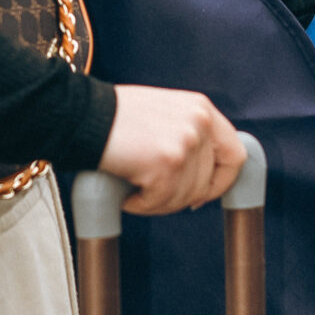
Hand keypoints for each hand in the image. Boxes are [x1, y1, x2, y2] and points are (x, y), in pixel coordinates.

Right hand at [98, 86, 247, 215]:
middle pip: (207, 182)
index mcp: (201, 108)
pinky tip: (126, 195)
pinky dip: (142, 206)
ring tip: (134, 192)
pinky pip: (161, 202)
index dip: (221, 181)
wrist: (80, 114)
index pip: (234, 154)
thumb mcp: (164, 113)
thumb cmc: (113, 117)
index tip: (202, 194)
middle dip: (180, 198)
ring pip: (184, 196)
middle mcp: (199, 123)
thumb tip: (203, 172)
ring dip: (158, 203)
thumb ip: (188, 133)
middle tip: (155, 197)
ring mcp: (185, 143)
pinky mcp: (166, 163)